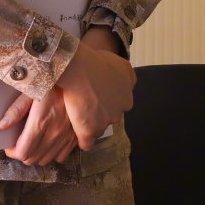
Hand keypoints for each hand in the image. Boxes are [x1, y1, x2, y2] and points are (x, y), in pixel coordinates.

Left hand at [1, 86, 77, 165]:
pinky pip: (60, 156)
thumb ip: (15, 110)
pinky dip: (51, 153)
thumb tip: (2, 126)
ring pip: (45, 160)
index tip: (10, 145)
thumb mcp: (30, 91)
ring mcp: (66, 137)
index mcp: (40, 122)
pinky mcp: (74, 137)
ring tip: (31, 143)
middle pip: (32, 159)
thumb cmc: (51, 84)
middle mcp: (54, 133)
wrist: (75, 80)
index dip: (12, 152)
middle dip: (22, 154)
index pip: (23, 152)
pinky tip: (46, 143)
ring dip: (35, 155)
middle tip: (18, 144)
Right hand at [57, 25, 135, 149]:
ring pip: (98, 128)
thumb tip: (125, 82)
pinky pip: (87, 143)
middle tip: (87, 105)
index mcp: (127, 98)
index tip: (98, 97)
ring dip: (90, 124)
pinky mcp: (89, 131)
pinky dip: (83, 141)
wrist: (81, 69)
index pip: (119, 105)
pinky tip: (77, 137)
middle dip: (101, 113)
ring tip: (77, 118)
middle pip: (110, 117)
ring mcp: (104, 123)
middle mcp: (119, 112)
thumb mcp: (122, 65)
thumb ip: (127, 76)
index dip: (107, 101)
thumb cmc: (98, 61)